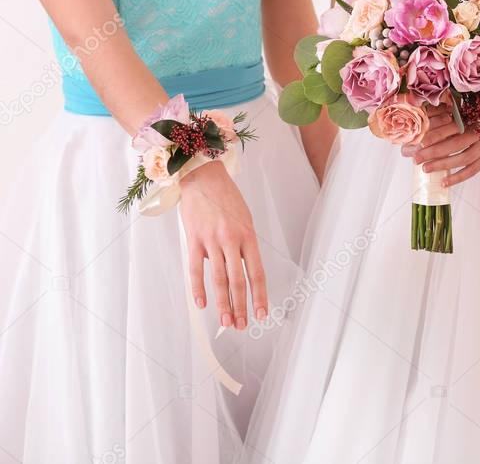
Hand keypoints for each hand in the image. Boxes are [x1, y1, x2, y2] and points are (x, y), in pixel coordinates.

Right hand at [179, 161, 266, 330]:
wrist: (203, 177)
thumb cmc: (227, 199)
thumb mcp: (244, 220)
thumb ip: (243, 246)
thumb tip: (238, 271)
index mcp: (249, 236)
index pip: (257, 273)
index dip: (260, 295)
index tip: (262, 313)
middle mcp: (232, 240)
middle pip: (238, 281)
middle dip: (241, 306)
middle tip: (242, 326)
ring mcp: (212, 241)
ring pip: (219, 279)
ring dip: (223, 304)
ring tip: (226, 322)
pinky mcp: (194, 240)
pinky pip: (196, 269)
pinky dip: (198, 288)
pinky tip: (202, 304)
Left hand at [402, 106, 479, 186]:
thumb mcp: (479, 100)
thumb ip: (460, 106)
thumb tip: (432, 109)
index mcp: (475, 115)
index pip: (450, 126)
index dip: (433, 133)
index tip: (417, 139)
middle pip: (452, 143)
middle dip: (432, 151)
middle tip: (413, 157)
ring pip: (462, 158)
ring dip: (442, 165)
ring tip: (425, 169)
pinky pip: (473, 169)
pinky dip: (458, 177)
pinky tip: (444, 182)